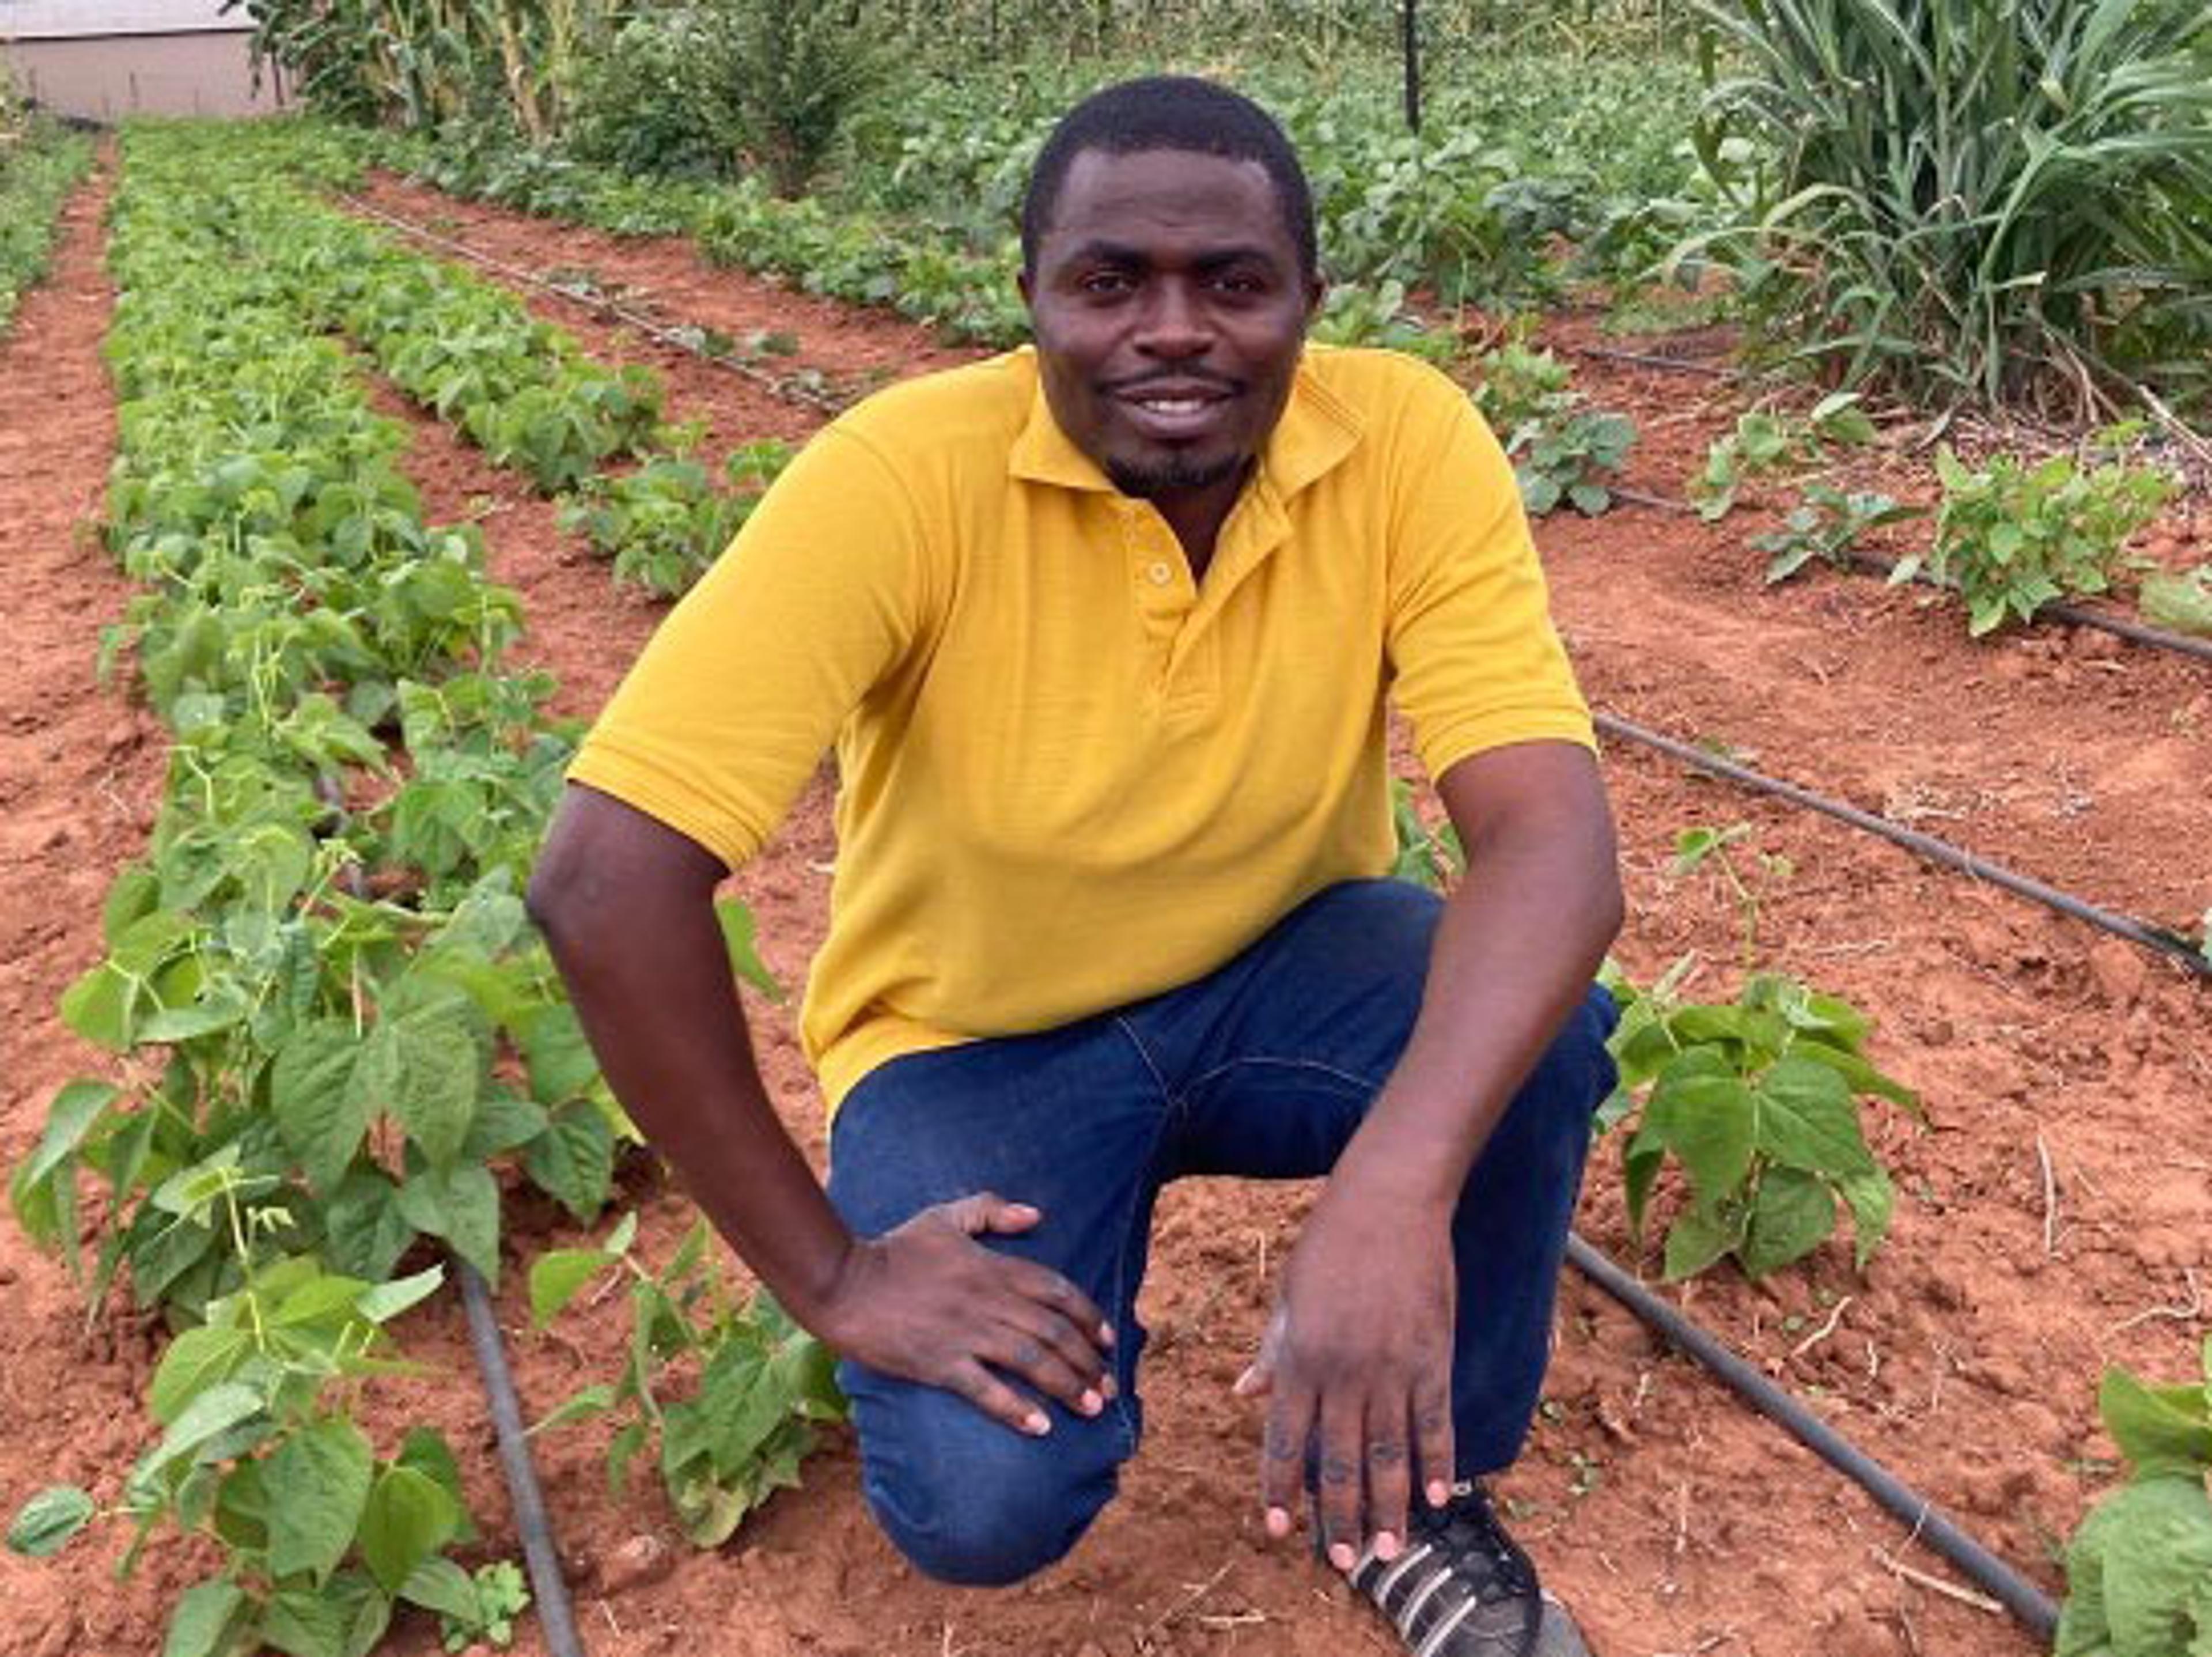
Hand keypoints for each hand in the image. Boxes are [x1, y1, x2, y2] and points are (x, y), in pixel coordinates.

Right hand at [815, 1191, 1117, 1435]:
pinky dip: (1015, 1409)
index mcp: (992, 1267)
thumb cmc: (894, 1250)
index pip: (1056, 1291)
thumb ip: (991, 1210)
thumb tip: (1037, 1215)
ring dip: (1066, 1386)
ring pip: (1030, 1361)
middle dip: (1087, 1361)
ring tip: (1090, 1407)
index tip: (1108, 1339)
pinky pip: (986, 1390)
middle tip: (1108, 1387)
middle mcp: (987, 1301)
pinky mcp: (939, 1364)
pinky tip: (1040, 1427)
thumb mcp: (944, 1217)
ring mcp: (964, 1334)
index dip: (1088, 1316)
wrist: (844, 1283)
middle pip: (1052, 1332)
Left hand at [1235, 1185, 1455, 1569]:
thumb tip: (1244, 1396)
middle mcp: (1344, 1371)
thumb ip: (1272, 1351)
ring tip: (1390, 1551)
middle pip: (1339, 1461)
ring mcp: (1392, 1368)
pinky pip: (1435, 1422)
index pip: (1286, 1440)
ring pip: (1390, 1454)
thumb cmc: (1329, 1243)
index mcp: (1300, 1356)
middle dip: (1339, 1516)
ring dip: (1389, 1507)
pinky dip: (1437, 1464)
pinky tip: (1438, 1500)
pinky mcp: (1434, 1357)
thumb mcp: (1288, 1295)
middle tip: (1343, 1560)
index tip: (1279, 1530)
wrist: (1390, 1201)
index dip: (1282, 1489)